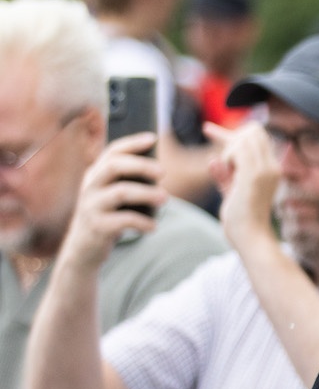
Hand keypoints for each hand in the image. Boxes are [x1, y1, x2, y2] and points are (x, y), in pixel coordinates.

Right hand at [59, 134, 164, 270]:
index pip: (112, 152)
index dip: (132, 143)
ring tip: (165, 198)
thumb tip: (160, 169)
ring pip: (120, 192)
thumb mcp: (114, 196)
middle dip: (141, 166)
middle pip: (113, 166)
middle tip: (164, 172)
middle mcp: (90, 187)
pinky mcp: (96, 226)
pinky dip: (142, 222)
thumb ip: (130, 181)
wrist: (84, 250)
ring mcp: (91, 206)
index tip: (153, 138)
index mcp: (96, 175)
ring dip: (147, 193)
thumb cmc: (108, 216)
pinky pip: (122, 220)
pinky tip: (153, 226)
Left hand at [206, 122, 280, 252]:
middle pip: (254, 131)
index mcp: (271, 170)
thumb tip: (212, 160)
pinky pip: (237, 150)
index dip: (232, 132)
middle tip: (221, 162)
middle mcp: (273, 166)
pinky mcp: (255, 174)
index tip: (207, 129)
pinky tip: (225, 172)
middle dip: (229, 138)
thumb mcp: (231, 193)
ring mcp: (266, 169)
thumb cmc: (241, 220)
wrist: (251, 236)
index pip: (257, 138)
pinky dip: (226, 158)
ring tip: (226, 173)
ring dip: (229, 151)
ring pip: (245, 138)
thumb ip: (225, 176)